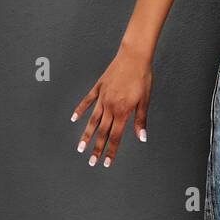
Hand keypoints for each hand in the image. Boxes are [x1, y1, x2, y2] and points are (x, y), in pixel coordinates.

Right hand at [70, 38, 152, 167]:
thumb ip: (140, 120)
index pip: (115, 136)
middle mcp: (110, 106)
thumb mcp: (145, 100)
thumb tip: (142, 138)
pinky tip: (74, 118)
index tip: (106, 163)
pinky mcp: (98, 87)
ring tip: (80, 147)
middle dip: (97, 148)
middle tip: (91, 162)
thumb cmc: (142, 78)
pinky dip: (80, 110)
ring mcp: (102, 97)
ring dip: (86, 135)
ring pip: (92, 120)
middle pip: (102, 132)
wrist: (134, 56)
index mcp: (123, 111)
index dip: (111, 151)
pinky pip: (87, 101)